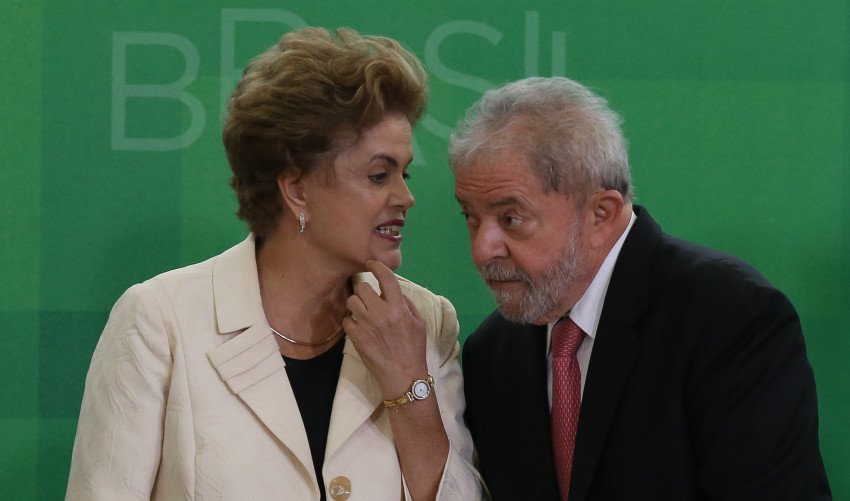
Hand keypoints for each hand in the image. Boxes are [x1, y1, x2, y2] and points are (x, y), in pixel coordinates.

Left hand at [343, 260, 427, 398]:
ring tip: (363, 312)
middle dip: (365, 290)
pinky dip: (351, 322)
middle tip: (369, 297)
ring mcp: (366, 325)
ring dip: (356, 304)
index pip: (386, 278)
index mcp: (398, 308)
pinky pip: (346, 320)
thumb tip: (393, 291)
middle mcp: (381, 313)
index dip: (377, 267)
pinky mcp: (356, 337)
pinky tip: (359, 327)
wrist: (403, 375)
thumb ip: (406, 303)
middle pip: (362, 288)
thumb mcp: (418, 323)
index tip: (371, 264)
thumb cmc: (414, 349)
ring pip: (352, 302)